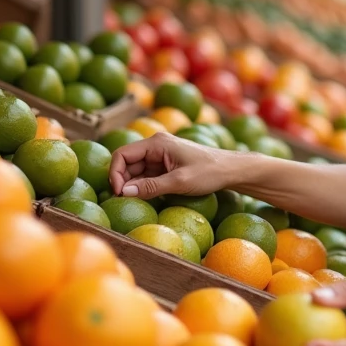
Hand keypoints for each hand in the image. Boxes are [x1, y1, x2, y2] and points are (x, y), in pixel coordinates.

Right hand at [109, 134, 233, 197]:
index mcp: (157, 143)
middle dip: (122, 181)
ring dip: (132, 185)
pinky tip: (143, 198)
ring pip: (135, 170)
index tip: (118, 193)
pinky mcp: (166, 165)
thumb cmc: (209, 172)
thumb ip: (151, 187)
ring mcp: (160, 155)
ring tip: (133, 201)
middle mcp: (156, 146)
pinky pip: (147, 175)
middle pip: (127, 163)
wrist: (231, 170)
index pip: (123, 154)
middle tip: (124, 201)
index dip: (115, 173)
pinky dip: (142, 186)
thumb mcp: (180, 181)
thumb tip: (124, 193)